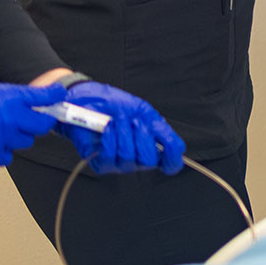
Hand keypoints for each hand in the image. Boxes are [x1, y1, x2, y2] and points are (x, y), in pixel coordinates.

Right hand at [0, 68, 55, 165]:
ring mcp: (3, 138)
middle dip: (42, 121)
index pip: (43, 97)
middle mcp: (12, 118)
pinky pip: (8, 157)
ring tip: (6, 130)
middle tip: (35, 118)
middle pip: (43, 125)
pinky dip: (5, 152)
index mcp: (10, 97)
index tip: (58, 95)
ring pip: (26, 142)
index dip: (54, 95)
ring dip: (20, 136)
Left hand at [55, 80, 185, 174]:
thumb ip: (162, 130)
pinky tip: (107, 128)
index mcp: (152, 145)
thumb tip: (178, 148)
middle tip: (134, 121)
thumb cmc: (114, 105)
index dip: (172, 160)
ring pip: (129, 158)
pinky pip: (109, 157)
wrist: (87, 100)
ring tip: (117, 120)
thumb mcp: (143, 111)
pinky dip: (109, 139)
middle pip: (149, 160)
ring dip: (123, 134)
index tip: (171, 149)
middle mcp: (138, 158)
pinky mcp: (101, 163)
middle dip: (142, 136)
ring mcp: (120, 163)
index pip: (170, 164)